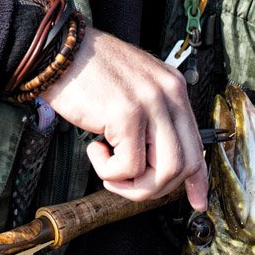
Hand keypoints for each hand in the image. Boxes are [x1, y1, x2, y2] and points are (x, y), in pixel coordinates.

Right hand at [39, 28, 207, 211]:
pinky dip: (108, 170)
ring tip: (109, 171)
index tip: (198, 203)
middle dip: (156, 187)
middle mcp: (169, 94)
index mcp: (174, 89)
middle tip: (127, 184)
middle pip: (186, 164)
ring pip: (163, 171)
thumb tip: (158, 162)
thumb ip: (152, 121)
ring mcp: (151, 103)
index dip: (198, 180)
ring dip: (133, 185)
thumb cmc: (87, 74)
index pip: (197, 144)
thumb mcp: (133, 92)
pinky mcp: (127, 115)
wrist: (56, 51)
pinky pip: (128, 166)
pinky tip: (94, 149)